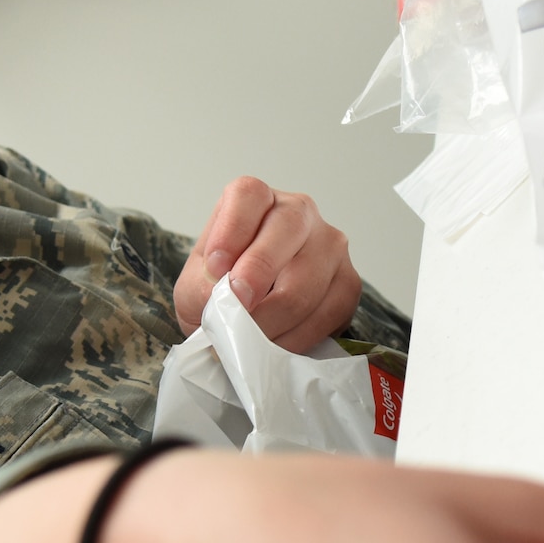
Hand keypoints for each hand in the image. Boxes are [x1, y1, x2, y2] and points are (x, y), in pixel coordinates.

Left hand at [175, 177, 363, 350]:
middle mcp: (299, 212)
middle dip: (257, 276)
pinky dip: (296, 338)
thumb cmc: (219, 290)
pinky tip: (275, 347)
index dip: (232, 230)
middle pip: (288, 230)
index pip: (249, 195)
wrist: (246, 316)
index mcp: (256, 199)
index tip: (215, 267)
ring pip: (307, 282)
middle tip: (236, 310)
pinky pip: (328, 313)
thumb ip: (202, 287)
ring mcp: (330, 245)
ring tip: (247, 342)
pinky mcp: (348, 283)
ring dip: (272, 322)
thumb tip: (226, 294)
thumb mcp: (195, 287)